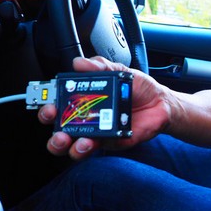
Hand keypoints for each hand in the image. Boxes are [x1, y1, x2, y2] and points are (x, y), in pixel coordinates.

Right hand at [38, 56, 170, 159]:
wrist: (161, 102)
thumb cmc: (138, 88)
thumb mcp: (120, 71)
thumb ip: (100, 66)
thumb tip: (80, 63)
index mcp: (85, 100)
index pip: (59, 107)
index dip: (48, 108)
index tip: (49, 105)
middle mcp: (87, 119)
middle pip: (59, 131)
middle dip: (52, 131)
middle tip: (54, 123)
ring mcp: (98, 132)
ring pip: (73, 146)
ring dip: (66, 144)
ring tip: (68, 138)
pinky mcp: (111, 142)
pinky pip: (97, 148)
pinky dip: (90, 146)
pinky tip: (90, 141)